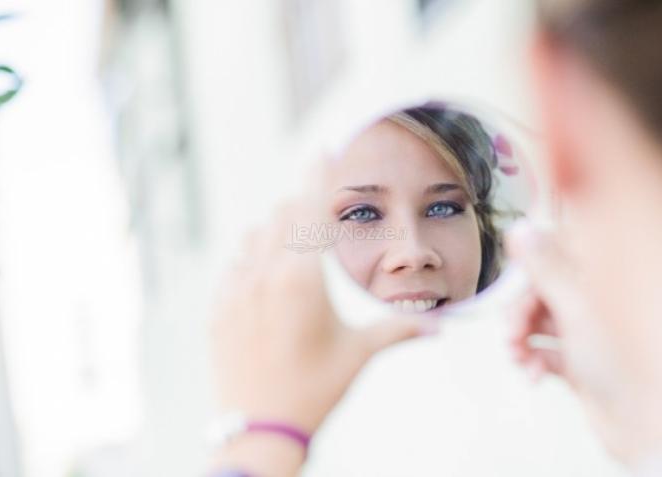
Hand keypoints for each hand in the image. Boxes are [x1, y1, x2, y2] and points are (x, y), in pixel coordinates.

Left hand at [212, 166, 436, 474]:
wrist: (258, 430)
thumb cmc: (314, 390)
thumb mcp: (360, 355)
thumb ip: (401, 331)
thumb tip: (443, 327)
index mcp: (303, 278)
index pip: (313, 209)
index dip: (320, 175)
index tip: (324, 149)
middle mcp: (265, 274)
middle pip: (283, 214)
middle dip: (302, 204)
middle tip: (318, 206)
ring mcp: (236, 289)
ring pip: (254, 234)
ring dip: (275, 229)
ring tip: (293, 244)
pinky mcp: (218, 307)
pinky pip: (234, 264)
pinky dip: (251, 257)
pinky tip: (264, 275)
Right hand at [504, 220, 628, 458]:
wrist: (660, 424)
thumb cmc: (634, 357)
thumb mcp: (578, 303)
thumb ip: (546, 265)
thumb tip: (521, 229)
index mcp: (610, 271)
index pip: (560, 248)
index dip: (532, 263)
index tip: (514, 279)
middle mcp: (603, 297)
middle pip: (546, 287)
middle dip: (521, 308)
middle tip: (510, 330)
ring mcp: (596, 332)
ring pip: (543, 321)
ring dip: (522, 336)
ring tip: (516, 355)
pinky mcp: (586, 364)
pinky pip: (549, 352)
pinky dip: (535, 360)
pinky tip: (533, 373)